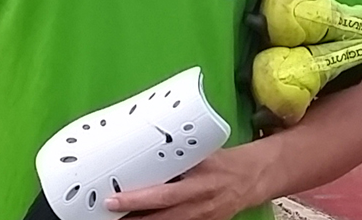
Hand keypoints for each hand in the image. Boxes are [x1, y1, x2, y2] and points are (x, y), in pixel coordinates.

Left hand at [104, 145, 265, 219]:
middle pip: (160, 215)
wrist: (252, 178)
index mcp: (199, 181)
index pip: (164, 194)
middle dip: (132, 215)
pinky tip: (143, 219)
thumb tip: (148, 149)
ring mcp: (200, 218)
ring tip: (120, 218)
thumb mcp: (203, 153)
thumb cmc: (224, 161)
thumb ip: (179, 156)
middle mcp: (198, 203)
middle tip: (109, 211)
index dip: (138, 199)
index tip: (114, 199)